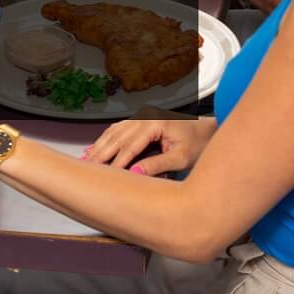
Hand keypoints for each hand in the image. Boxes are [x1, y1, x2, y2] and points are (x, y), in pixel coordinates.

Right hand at [83, 117, 216, 174]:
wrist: (206, 130)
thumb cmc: (197, 143)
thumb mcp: (182, 158)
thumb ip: (158, 165)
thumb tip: (136, 173)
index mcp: (154, 123)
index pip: (130, 146)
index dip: (118, 162)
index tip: (108, 176)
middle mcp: (144, 117)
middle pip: (117, 137)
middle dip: (102, 153)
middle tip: (89, 168)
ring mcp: (141, 117)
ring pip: (114, 132)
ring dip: (100, 146)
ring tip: (87, 159)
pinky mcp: (140, 121)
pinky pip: (118, 129)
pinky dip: (106, 139)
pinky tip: (97, 146)